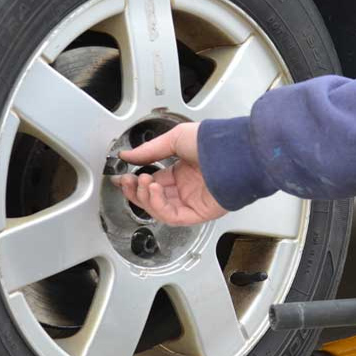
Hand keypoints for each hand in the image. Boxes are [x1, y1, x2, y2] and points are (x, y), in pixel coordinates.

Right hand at [112, 123, 227, 225]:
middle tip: (126, 182)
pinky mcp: (198, 213)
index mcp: (183, 172)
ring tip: (142, 182)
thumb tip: (127, 155)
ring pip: (160, 209)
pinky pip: (172, 216)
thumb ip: (149, 151)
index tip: (122, 177)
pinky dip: (158, 205)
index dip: (136, 182)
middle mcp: (187, 188)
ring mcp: (192, 202)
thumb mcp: (175, 139)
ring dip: (145, 198)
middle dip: (136, 191)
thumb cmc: (212, 142)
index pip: (154, 182)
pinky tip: (153, 190)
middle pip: (154, 198)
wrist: (232, 151)